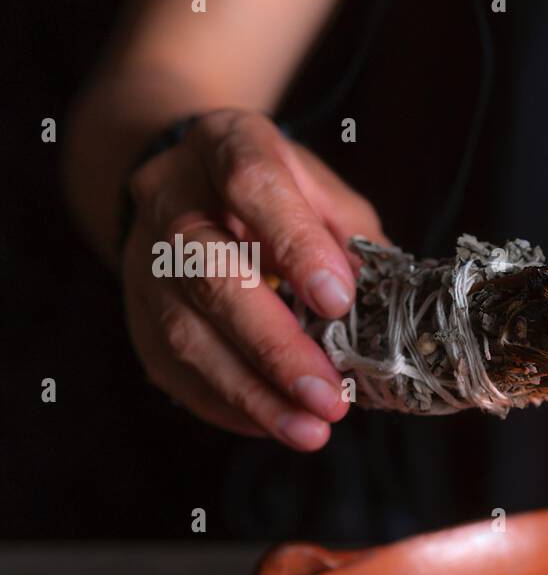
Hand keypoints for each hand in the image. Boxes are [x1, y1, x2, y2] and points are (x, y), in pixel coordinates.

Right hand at [121, 109, 384, 449]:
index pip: (252, 184)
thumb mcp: (324, 194)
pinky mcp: (136, 314)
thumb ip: (353, 240)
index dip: (294, 243)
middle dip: (274, 344)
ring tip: (309, 429)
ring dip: (252, 392)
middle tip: (328, 395)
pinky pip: (173, 369)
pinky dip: (229, 405)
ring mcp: (141, 258)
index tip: (338, 300)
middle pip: (210, 272)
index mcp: (224, 145)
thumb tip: (384, 308)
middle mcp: (170, 197)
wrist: (189, 186)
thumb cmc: (277, 194)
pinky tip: (275, 423)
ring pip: (185, 332)